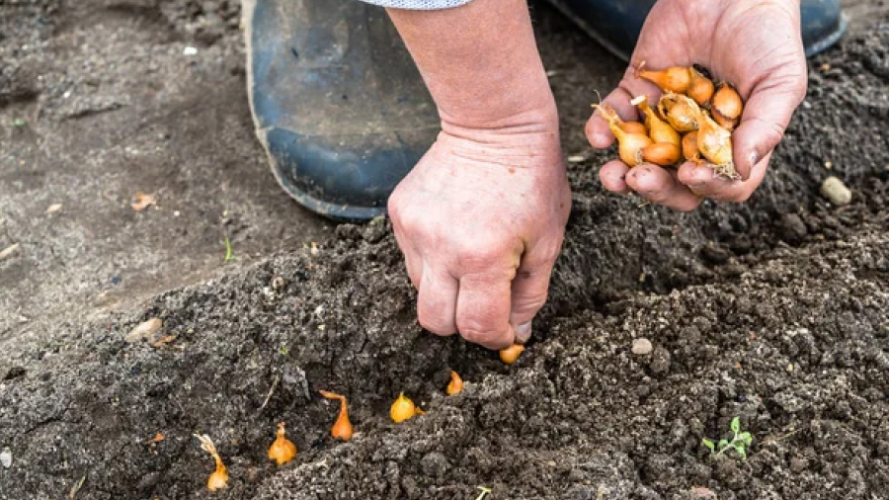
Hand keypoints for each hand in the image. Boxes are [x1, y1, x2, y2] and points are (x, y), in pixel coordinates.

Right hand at [388, 127, 570, 349]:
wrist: (493, 123)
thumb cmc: (532, 179)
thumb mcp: (548, 240)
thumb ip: (530, 294)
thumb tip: (515, 333)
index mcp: (484, 256)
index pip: (476, 326)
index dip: (494, 337)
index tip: (506, 330)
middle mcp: (441, 246)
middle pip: (435, 322)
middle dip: (462, 324)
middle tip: (486, 304)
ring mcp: (414, 228)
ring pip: (422, 291)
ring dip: (448, 288)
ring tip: (474, 255)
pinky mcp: (398, 213)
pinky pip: (412, 258)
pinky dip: (434, 259)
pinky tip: (456, 231)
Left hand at [586, 0, 807, 209]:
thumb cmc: (768, 35)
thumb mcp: (780, 81)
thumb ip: (765, 125)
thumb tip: (743, 167)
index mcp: (735, 143)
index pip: (721, 183)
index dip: (706, 187)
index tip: (691, 175)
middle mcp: (698, 137)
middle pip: (675, 181)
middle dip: (656, 188)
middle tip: (640, 180)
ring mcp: (665, 116)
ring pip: (640, 158)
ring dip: (622, 173)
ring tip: (612, 175)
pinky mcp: (639, 90)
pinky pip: (616, 117)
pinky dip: (602, 129)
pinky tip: (598, 136)